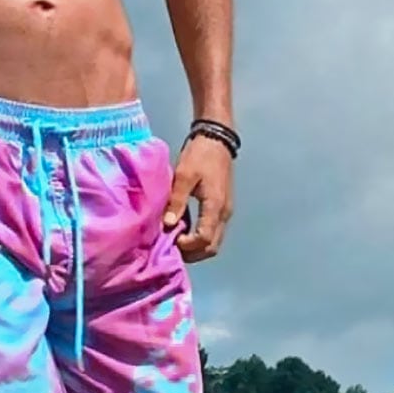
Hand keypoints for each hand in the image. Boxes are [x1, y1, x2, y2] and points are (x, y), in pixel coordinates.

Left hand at [162, 133, 233, 262]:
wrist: (217, 139)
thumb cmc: (200, 155)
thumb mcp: (184, 175)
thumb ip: (177, 201)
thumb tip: (167, 224)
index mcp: (215, 206)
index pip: (204, 239)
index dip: (187, 245)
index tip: (170, 239)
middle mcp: (224, 213)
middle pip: (211, 247)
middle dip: (192, 253)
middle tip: (171, 247)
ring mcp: (225, 212)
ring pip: (214, 242)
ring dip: (196, 247)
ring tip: (176, 240)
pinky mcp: (222, 208)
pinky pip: (213, 231)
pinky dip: (199, 237)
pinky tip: (183, 230)